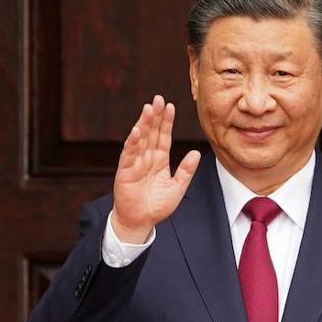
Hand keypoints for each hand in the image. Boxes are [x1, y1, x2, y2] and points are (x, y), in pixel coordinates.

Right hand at [111, 95, 201, 243]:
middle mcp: (147, 158)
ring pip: (140, 139)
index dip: (166, 121)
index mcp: (159, 160)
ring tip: (148, 109)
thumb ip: (186, 170)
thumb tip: (196, 152)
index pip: (163, 136)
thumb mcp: (177, 188)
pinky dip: (132, 142)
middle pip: (151, 132)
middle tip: (158, 99)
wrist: (140, 222)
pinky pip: (129, 154)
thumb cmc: (157, 206)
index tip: (170, 106)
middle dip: (154, 116)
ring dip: (143, 124)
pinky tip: (136, 130)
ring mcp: (135, 163)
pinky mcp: (125, 171)